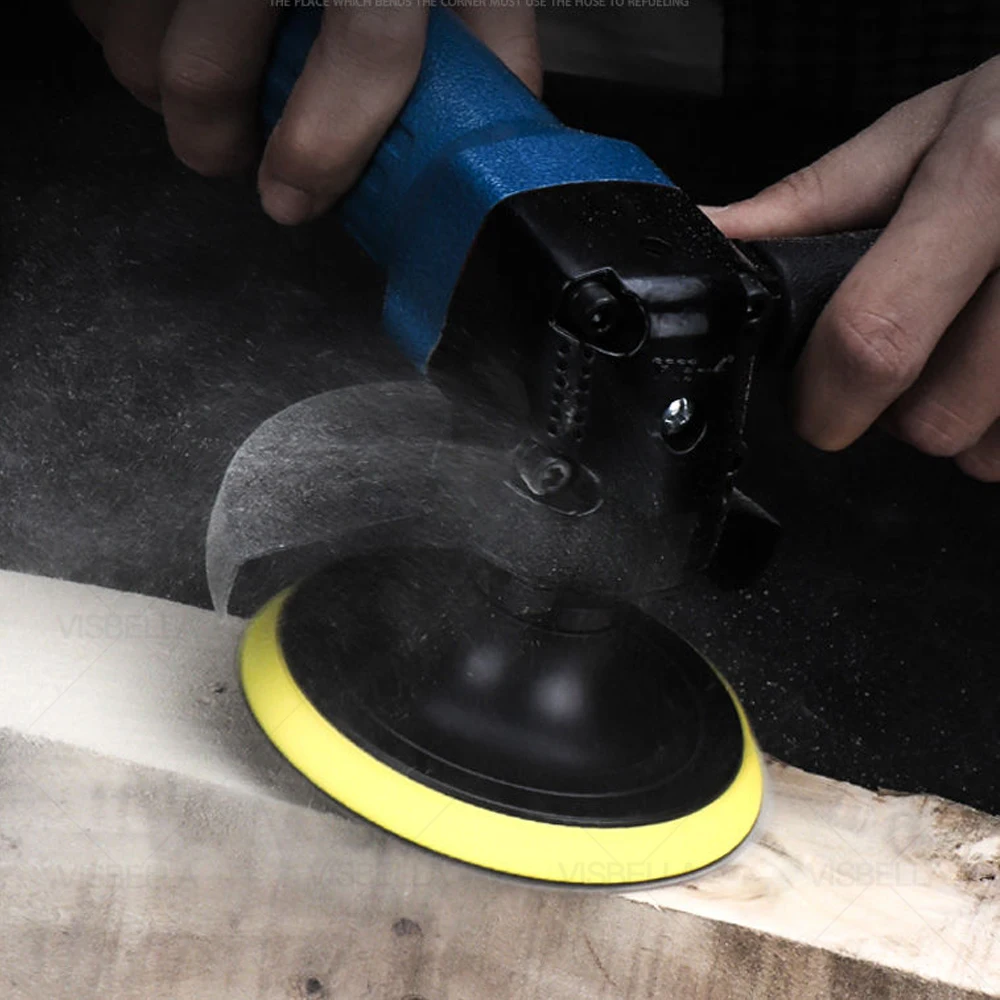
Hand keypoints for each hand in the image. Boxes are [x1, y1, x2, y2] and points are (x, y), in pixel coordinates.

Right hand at [71, 1, 541, 225]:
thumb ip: (487, 28)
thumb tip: (497, 118)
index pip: (362, 43)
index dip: (328, 141)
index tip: (297, 193)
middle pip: (203, 71)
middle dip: (215, 141)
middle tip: (238, 151)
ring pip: (132, 45)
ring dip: (165, 85)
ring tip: (208, 72)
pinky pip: (96, 4)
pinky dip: (126, 24)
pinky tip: (173, 12)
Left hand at [705, 57, 999, 481]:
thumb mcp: (928, 129)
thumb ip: (814, 201)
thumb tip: (717, 235)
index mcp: (984, 183)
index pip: (873, 338)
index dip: (823, 396)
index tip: (813, 401)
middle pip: (932, 420)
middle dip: (898, 409)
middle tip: (918, 348)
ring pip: (987, 451)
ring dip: (965, 418)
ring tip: (980, 342)